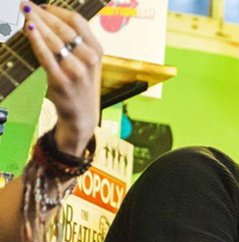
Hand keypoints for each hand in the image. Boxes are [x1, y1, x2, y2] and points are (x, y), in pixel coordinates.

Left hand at [21, 1, 102, 155]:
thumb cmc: (80, 85)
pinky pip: (46, 56)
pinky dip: (36, 41)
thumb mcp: (87, 63)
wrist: (81, 115)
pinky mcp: (61, 81)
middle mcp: (89, 59)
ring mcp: (76, 71)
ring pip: (53, 40)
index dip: (57, 10)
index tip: (42, 6)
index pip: (77, 21)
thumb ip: (76, 42)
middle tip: (25, 4)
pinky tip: (28, 30)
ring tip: (23, 14)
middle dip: (41, 14)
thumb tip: (50, 19)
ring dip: (35, 23)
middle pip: (63, 28)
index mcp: (97, 51)